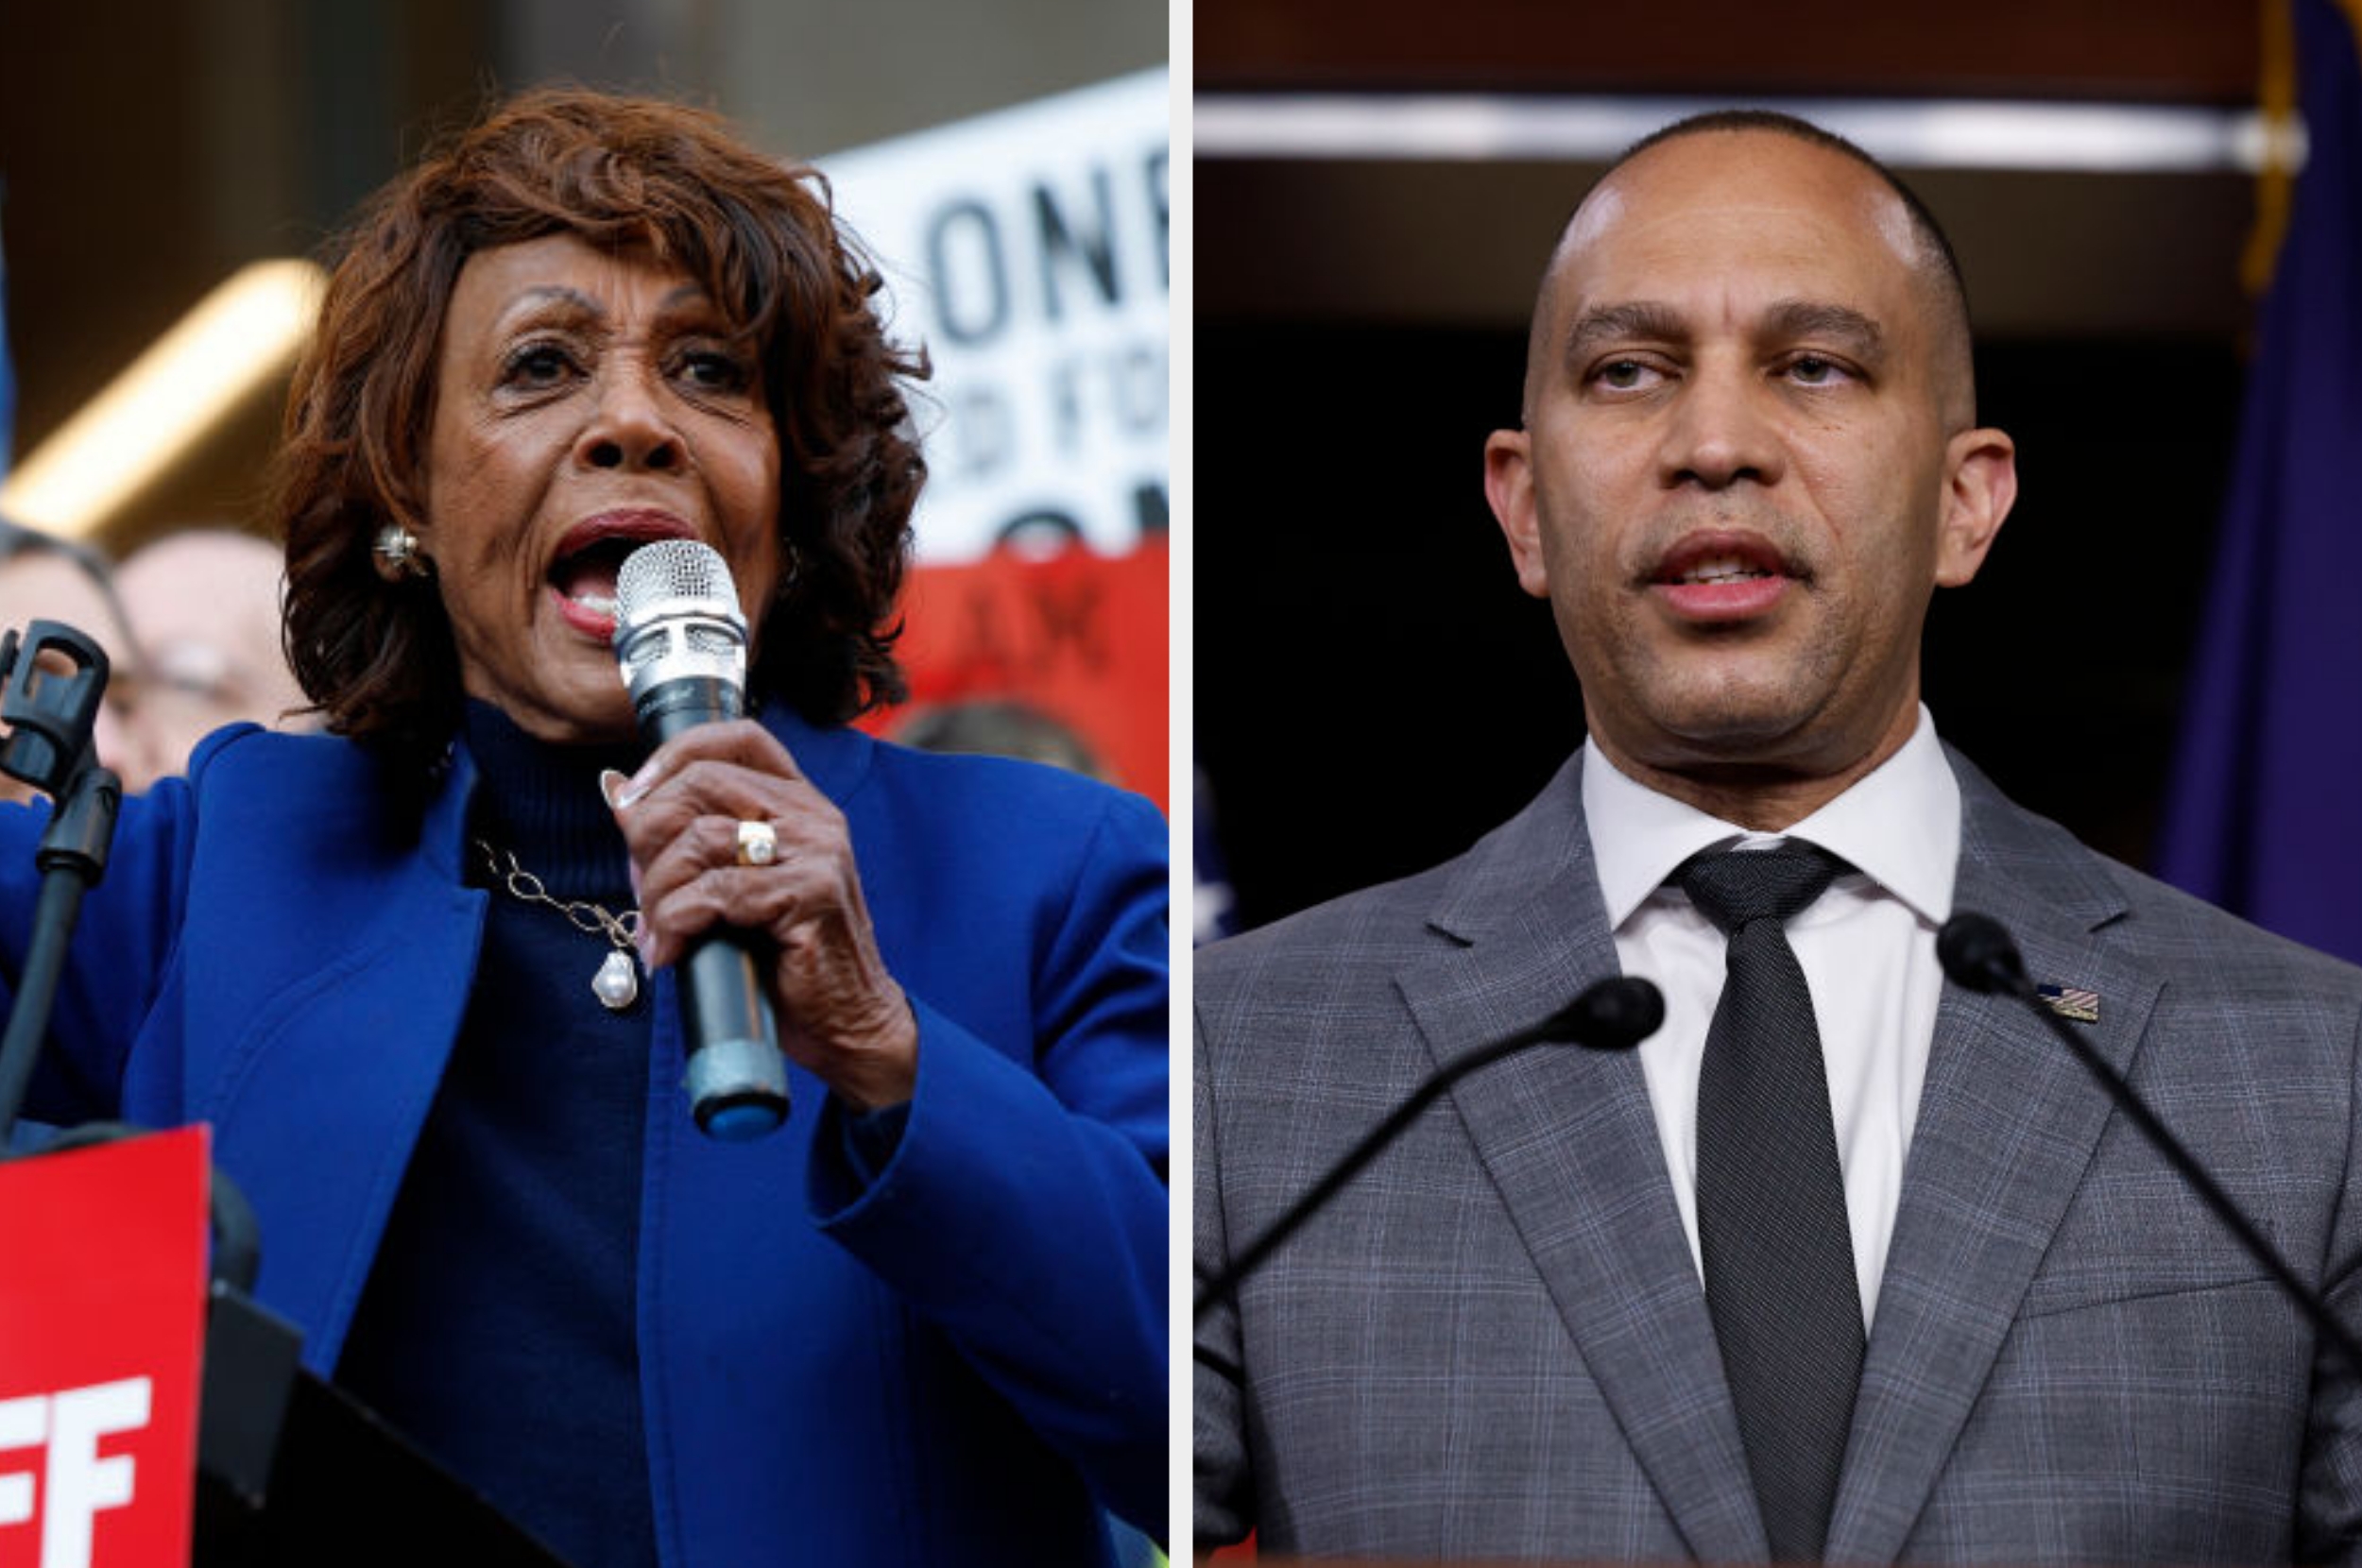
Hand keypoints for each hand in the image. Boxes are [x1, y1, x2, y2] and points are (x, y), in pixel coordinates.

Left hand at [606, 720, 916, 1110]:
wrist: (845, 1019)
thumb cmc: (784, 957)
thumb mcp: (731, 885)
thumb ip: (685, 838)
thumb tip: (618, 790)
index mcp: (798, 804)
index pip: (736, 739)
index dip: (674, 756)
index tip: (634, 798)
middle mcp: (813, 817)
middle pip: (702, 782)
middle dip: (648, 834)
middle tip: (639, 887)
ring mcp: (818, 853)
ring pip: (700, 839)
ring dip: (657, 891)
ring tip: (657, 929)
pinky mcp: (812, 894)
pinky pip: (716, 892)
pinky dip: (677, 923)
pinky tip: (673, 950)